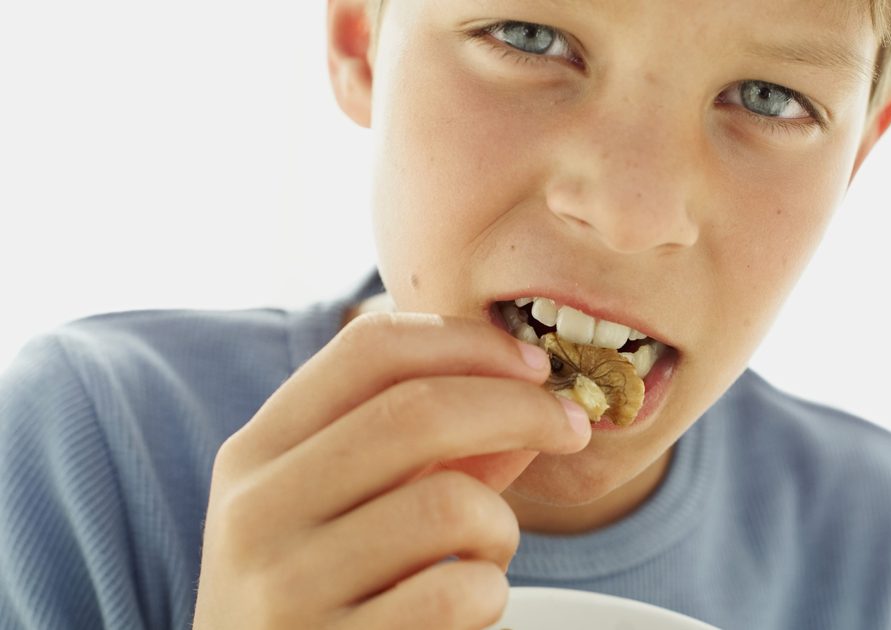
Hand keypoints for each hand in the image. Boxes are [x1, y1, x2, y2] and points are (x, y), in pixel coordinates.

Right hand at [192, 312, 590, 628]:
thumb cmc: (323, 588)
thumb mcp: (352, 505)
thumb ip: (433, 448)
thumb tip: (535, 394)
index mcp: (256, 451)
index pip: (368, 348)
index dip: (468, 341)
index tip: (533, 364)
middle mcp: (257, 511)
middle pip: (417, 411)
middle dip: (520, 407)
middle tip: (569, 427)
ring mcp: (287, 588)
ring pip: (449, 505)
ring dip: (501, 525)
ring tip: (488, 549)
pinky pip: (457, 593)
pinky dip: (490, 591)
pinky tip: (469, 603)